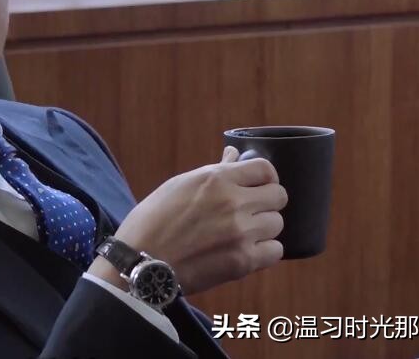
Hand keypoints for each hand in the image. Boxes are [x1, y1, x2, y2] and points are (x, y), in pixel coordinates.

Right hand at [90, 146, 286, 295]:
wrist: (140, 261)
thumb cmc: (152, 220)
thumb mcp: (179, 185)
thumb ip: (215, 171)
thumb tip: (235, 156)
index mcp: (216, 179)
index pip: (265, 169)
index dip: (265, 177)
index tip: (258, 185)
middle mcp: (233, 202)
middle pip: (278, 196)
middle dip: (266, 202)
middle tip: (250, 210)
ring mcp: (241, 233)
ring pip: (277, 224)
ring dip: (263, 228)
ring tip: (242, 233)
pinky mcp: (243, 261)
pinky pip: (275, 251)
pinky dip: (264, 251)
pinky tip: (245, 250)